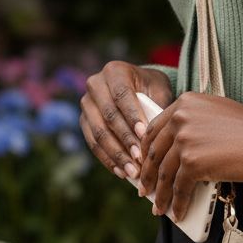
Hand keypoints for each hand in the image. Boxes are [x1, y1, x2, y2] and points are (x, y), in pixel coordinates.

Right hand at [80, 62, 173, 180]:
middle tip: (140, 159)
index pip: (122, 95)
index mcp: (115, 71)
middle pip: (108, 116)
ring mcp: (86, 104)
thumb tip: (158, 132)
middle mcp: (95, 84)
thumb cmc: (152, 88)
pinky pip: (93, 143)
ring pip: (98, 133)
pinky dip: (108, 159)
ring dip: (116, 154)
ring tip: (132, 171)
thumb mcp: (159, 88)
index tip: (143, 135)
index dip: (131, 116)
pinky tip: (121, 172)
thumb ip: (159, 104)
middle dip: (125, 140)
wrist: (136, 87)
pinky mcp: (84, 121)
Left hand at [137, 91, 242, 221]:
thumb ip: (193, 123)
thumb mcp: (215, 113)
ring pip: (165, 174)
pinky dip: (178, 203)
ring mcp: (185, 140)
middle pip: (155, 152)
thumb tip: (176, 150)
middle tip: (145, 189)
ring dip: (161, 195)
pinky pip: (180, 188)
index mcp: (184, 103)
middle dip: (148, 175)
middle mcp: (181, 117)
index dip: (145, 150)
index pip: (154, 128)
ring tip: (159, 207)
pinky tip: (178, 212)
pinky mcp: (193, 162)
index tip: (143, 164)